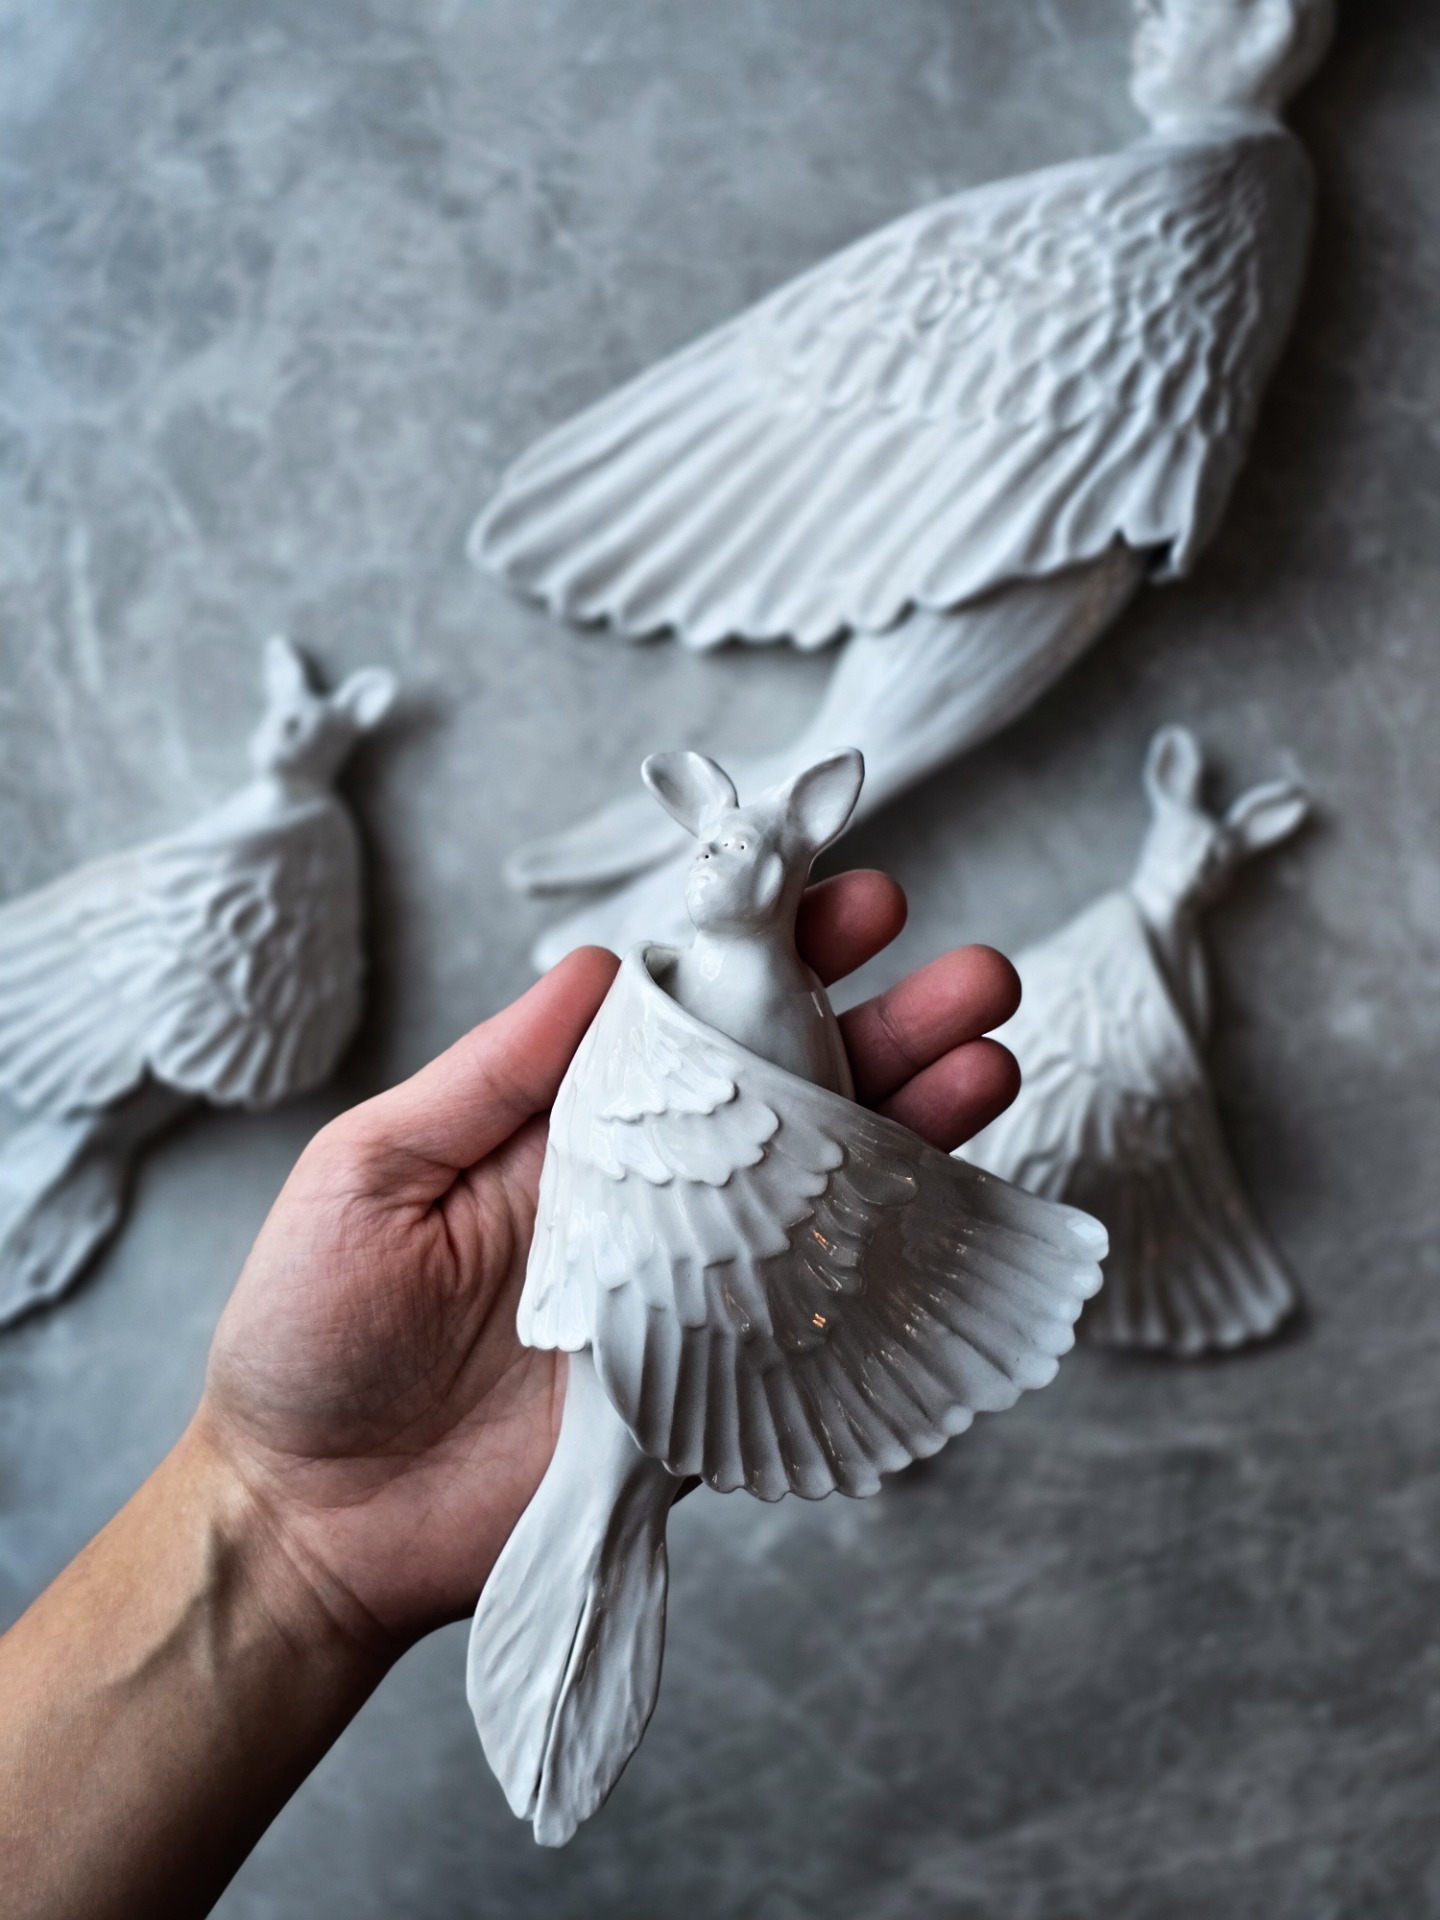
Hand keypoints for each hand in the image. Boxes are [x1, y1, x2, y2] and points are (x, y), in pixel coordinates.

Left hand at [199, 872, 1021, 1652]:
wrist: (311, 1517)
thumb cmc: (314, 1328)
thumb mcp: (374, 1169)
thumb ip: (490, 1073)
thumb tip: (601, 962)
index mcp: (574, 1124)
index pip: (697, 1018)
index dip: (775, 954)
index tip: (851, 896)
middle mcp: (651, 1192)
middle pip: (791, 1093)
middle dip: (887, 1027)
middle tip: (973, 975)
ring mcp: (691, 1286)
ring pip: (826, 1191)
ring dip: (914, 1126)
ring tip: (990, 1062)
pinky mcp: (711, 1383)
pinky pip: (816, 1318)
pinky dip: (889, 1270)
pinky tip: (948, 1216)